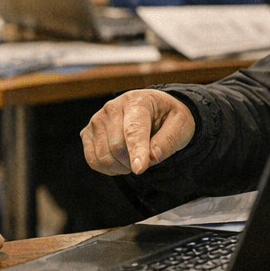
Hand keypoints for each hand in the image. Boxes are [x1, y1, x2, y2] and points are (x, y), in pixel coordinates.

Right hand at [81, 89, 195, 175]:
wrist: (153, 110)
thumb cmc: (167, 118)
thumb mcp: (180, 126)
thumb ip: (168, 141)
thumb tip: (151, 157)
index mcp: (137, 101)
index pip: (134, 130)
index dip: (137, 151)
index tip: (140, 169)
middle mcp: (112, 107)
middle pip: (117, 147)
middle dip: (133, 162)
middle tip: (145, 160)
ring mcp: (97, 119)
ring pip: (103, 156)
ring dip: (121, 167)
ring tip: (133, 159)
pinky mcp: (88, 132)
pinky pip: (92, 160)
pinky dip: (107, 168)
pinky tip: (120, 162)